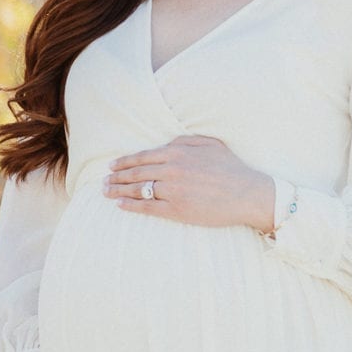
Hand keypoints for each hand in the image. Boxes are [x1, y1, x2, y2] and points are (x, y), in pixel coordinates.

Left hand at [104, 134, 274, 230]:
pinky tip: (120, 205)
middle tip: (104, 181)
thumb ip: (184, 141)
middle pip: (136, 173)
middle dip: (117, 177)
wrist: (247, 193)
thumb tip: (165, 144)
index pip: (142, 157)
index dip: (124, 162)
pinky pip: (148, 208)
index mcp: (178, 152)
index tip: (112, 166)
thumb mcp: (209, 144)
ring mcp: (173, 191)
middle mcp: (172, 170)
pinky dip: (131, 206)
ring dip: (119, 191)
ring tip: (106, 192)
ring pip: (138, 190)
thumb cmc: (231, 168)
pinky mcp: (177, 210)